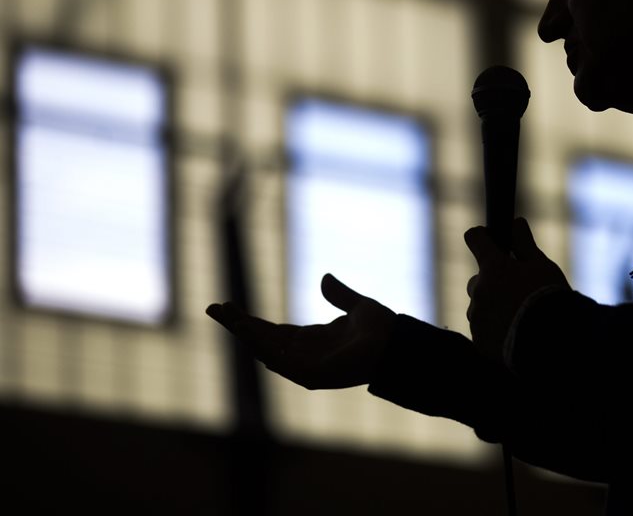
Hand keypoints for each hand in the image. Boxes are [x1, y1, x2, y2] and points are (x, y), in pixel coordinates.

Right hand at [206, 274, 395, 389]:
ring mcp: (306, 367)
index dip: (250, 321)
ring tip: (224, 315)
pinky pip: (279, 360)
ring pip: (265, 349)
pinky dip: (262, 345)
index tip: (229, 307)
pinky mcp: (310, 375)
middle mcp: (305, 355)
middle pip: (263, 339)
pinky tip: (247, 331)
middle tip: (213, 309)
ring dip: (244, 333)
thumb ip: (339, 295)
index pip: (273, 331)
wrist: (398, 343)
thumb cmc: (383, 330)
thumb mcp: (357, 307)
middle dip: (238, 325)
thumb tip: (324, 278)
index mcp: (313, 341)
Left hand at [465, 217, 569, 363]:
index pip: (475, 238)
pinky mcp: (479, 341)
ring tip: (518, 316)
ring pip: (479, 306)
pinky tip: (515, 333)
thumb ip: (524, 244)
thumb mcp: (542, 266)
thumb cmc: (550, 298)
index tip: (489, 238)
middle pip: (478, 278)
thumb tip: (515, 223)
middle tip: (516, 289)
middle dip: (492, 281)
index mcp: (493, 268)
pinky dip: (494, 328)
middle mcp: (479, 291)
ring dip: (491, 306)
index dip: (482, 237)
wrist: (552, 343)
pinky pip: (482, 330)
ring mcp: (477, 318)